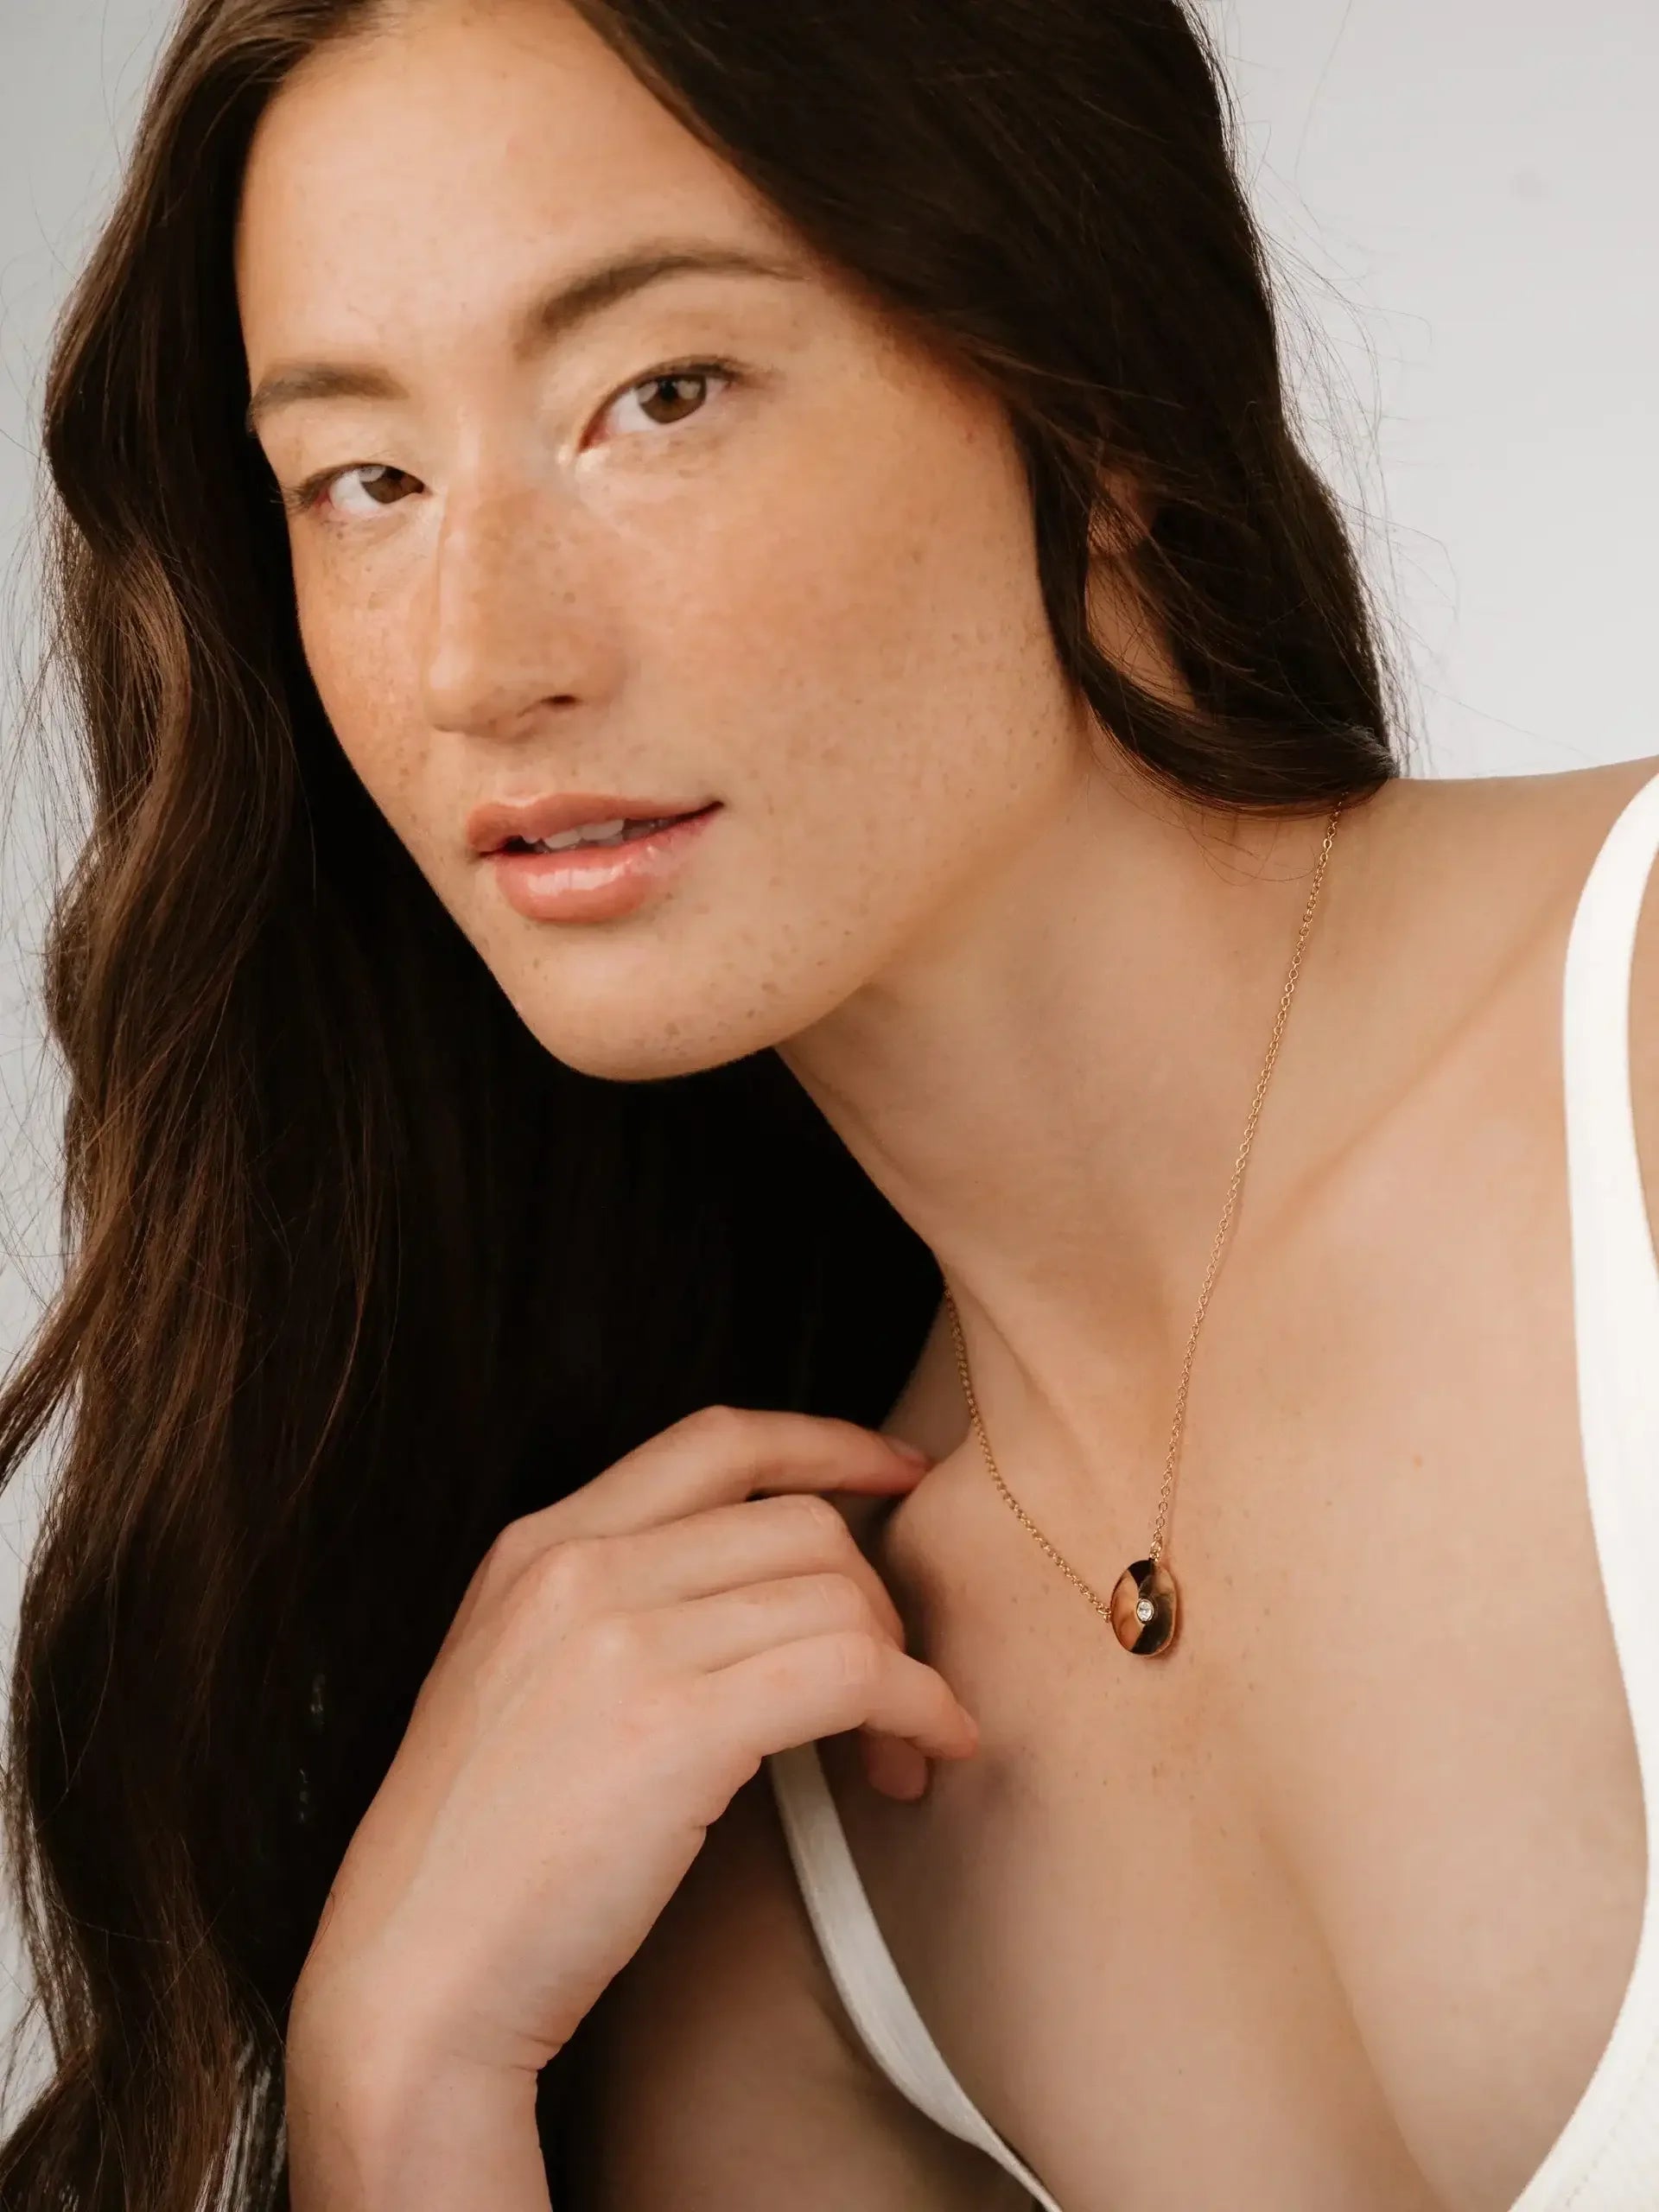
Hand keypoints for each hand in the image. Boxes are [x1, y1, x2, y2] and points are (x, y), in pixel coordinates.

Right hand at [290, 1405, 977, 2080]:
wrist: (411, 1986)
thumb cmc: (480, 1864)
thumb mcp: (516, 1681)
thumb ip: (610, 1609)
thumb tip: (763, 1595)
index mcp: (535, 1546)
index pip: (716, 1441)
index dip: (826, 1445)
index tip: (899, 1470)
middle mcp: (575, 1567)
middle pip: (799, 1524)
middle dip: (875, 1598)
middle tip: (895, 1687)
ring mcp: (620, 1640)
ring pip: (836, 1595)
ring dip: (904, 1670)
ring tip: (899, 1751)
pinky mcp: (674, 1726)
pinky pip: (852, 1673)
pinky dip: (918, 1706)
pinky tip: (924, 1754)